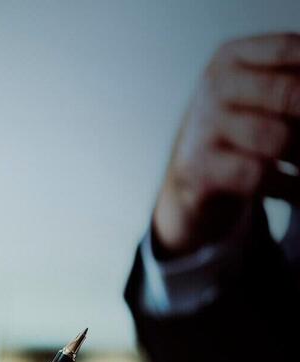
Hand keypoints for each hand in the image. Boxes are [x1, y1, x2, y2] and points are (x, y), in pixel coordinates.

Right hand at [153, 33, 299, 253]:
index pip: (290, 49)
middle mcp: (214, 86)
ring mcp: (202, 126)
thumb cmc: (246, 129)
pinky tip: (294, 188)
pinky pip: (259, 175)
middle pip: (291, 94)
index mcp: (233, 57)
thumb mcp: (269, 94)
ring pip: (278, 138)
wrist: (197, 177)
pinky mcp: (197, 168)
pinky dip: (289, 186)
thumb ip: (294, 86)